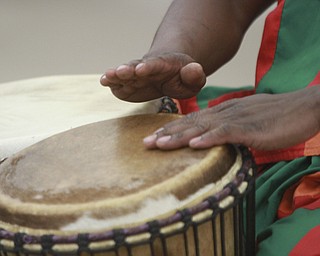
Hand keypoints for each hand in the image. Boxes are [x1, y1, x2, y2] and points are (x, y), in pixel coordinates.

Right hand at [100, 53, 205, 101]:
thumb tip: (194, 69)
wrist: (168, 73)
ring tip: (106, 78)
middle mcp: (146, 68)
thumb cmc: (181, 78)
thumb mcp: (193, 79)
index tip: (141, 69)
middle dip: (128, 70)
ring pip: (125, 74)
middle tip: (119, 72)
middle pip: (136, 67)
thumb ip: (194, 75)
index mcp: (164, 65)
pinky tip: (104, 82)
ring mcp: (135, 75)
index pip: (156, 65)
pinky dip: (111, 82)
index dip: (149, 67)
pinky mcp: (128, 84)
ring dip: (116, 76)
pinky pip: (119, 83)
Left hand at [143, 86, 319, 150]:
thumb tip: (214, 145)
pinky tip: (194, 144)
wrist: (303, 107)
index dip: (170, 130)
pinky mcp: (251, 127)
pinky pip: (227, 133)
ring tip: (159, 144)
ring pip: (202, 127)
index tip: (152, 139)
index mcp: (223, 113)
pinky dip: (210, 138)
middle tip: (144, 143)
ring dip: (179, 136)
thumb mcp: (246, 124)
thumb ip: (229, 133)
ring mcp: (237, 119)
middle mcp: (224, 113)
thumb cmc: (275, 118)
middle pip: (190, 123)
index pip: (191, 121)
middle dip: (166, 133)